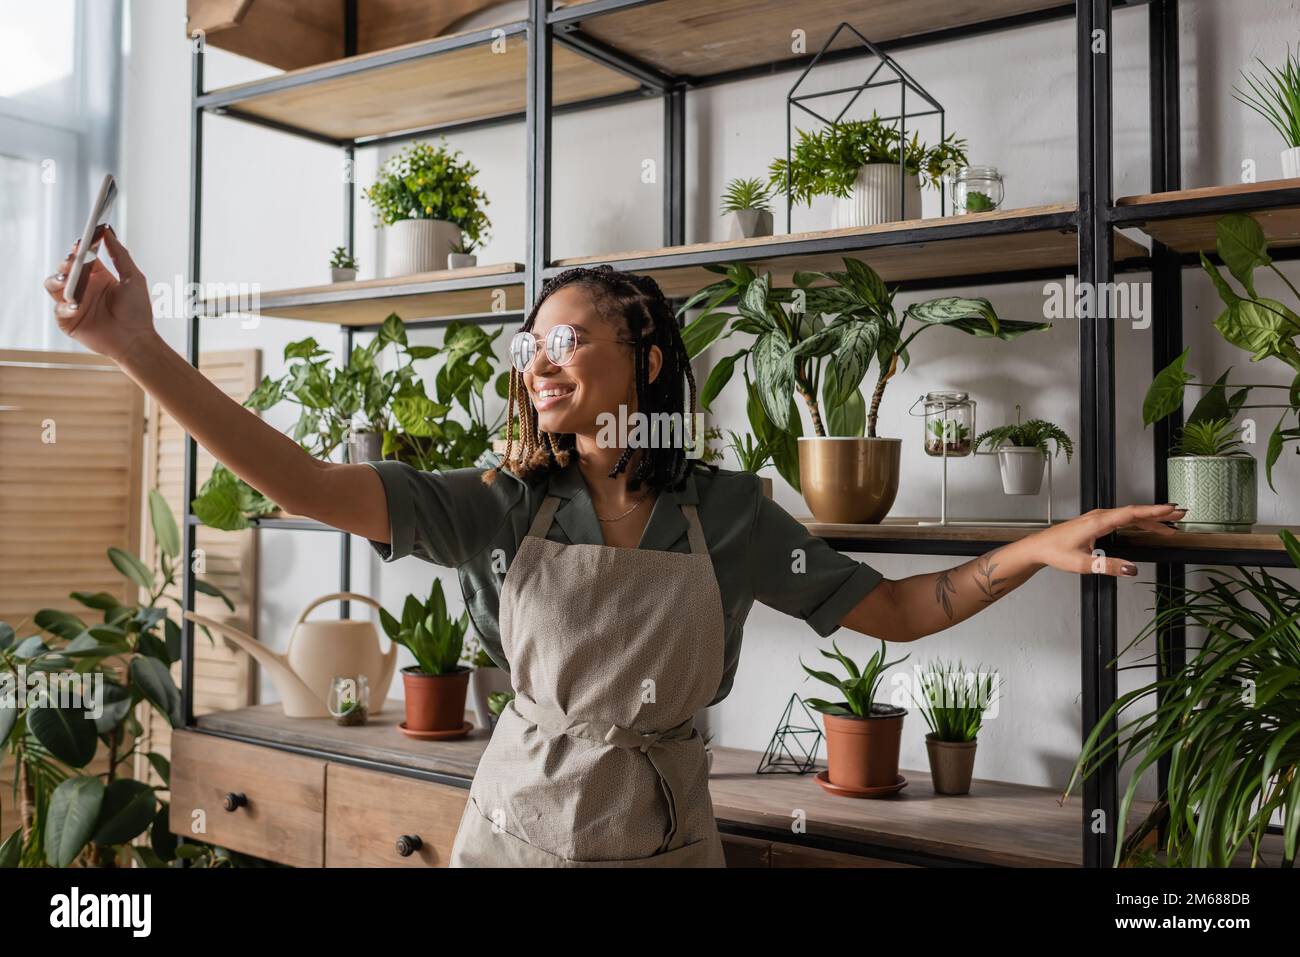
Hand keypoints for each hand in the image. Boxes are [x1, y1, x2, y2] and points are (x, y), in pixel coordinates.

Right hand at [43, 225, 155, 361]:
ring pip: (53, 286)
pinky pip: (58, 310)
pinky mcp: (68, 321)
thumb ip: (120, 254)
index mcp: (98, 277)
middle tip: (73, 262)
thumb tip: (107, 232)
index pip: (80, 257)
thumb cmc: (138, 311)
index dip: (78, 250)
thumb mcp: (133, 278)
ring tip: (67, 280)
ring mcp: (74, 304)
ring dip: (57, 281)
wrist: (136, 340)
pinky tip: (76, 306)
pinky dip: (64, 307)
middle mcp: (83, 288)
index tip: (81, 243)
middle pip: (63, 269)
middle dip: (66, 263)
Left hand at [1026, 504, 1185, 576]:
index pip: (1131, 513)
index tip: (1171, 509)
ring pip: (1130, 516)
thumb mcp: (1082, 564)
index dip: (1153, 511)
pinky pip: (1123, 519)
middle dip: (1159, 514)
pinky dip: (1138, 521)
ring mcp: (1098, 518)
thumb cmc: (1055, 552)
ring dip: (1150, 519)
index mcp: (1098, 522)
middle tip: (1181, 515)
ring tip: (1171, 524)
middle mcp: (1099, 516)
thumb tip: (1131, 570)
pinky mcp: (1097, 522)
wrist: (1039, 547)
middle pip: (1135, 513)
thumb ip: (1108, 566)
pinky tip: (1148, 527)